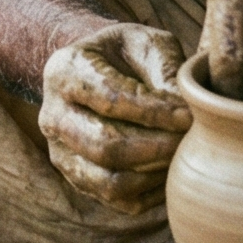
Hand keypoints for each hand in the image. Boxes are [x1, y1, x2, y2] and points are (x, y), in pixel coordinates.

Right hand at [39, 22, 191, 212]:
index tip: (189, 115)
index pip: (110, 99)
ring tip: (181, 155)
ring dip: (153, 173)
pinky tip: (170, 171)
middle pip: (104, 146)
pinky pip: (115, 199)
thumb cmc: (127, 54)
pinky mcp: (76, 177)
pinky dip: (149, 192)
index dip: (154, 112)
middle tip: (190, 140)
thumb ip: (166, 69)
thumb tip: (186, 111)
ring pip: (107, 181)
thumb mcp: (147, 43)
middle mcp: (52, 115)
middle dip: (156, 147)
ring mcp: (60, 152)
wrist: (98, 71)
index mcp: (64, 70)